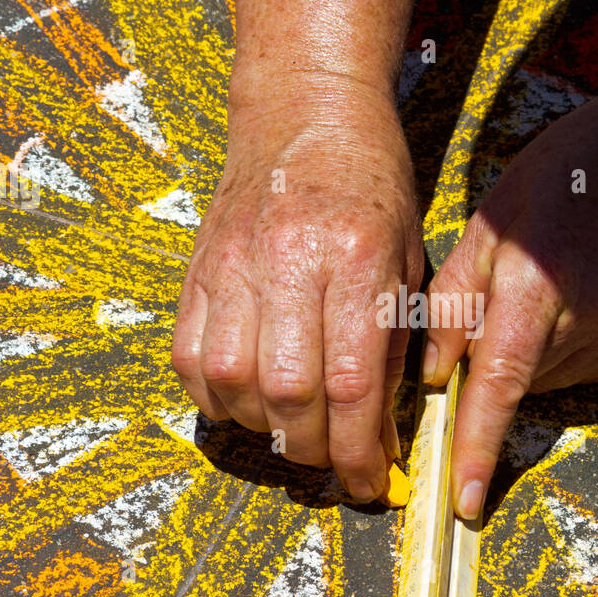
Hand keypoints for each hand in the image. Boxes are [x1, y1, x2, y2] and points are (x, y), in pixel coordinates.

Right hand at [171, 76, 422, 501]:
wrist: (305, 112)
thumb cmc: (373, 187)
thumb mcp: (407, 256)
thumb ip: (394, 344)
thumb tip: (377, 434)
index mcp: (355, 257)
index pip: (353, 383)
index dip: (359, 452)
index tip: (372, 484)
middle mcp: (288, 262)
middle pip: (289, 394)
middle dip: (314, 449)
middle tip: (334, 459)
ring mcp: (233, 263)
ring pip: (234, 383)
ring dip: (266, 429)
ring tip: (293, 430)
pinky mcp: (198, 269)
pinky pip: (190, 359)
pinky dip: (218, 398)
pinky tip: (248, 401)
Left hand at [422, 83, 597, 519]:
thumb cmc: (567, 172)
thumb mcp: (492, 220)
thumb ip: (454, 300)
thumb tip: (434, 376)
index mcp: (538, 280)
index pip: (499, 382)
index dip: (477, 445)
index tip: (463, 500)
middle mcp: (590, 317)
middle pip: (520, 380)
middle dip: (495, 361)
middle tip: (505, 302)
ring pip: (552, 377)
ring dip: (532, 352)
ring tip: (550, 285)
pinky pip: (587, 367)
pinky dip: (567, 346)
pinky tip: (579, 294)